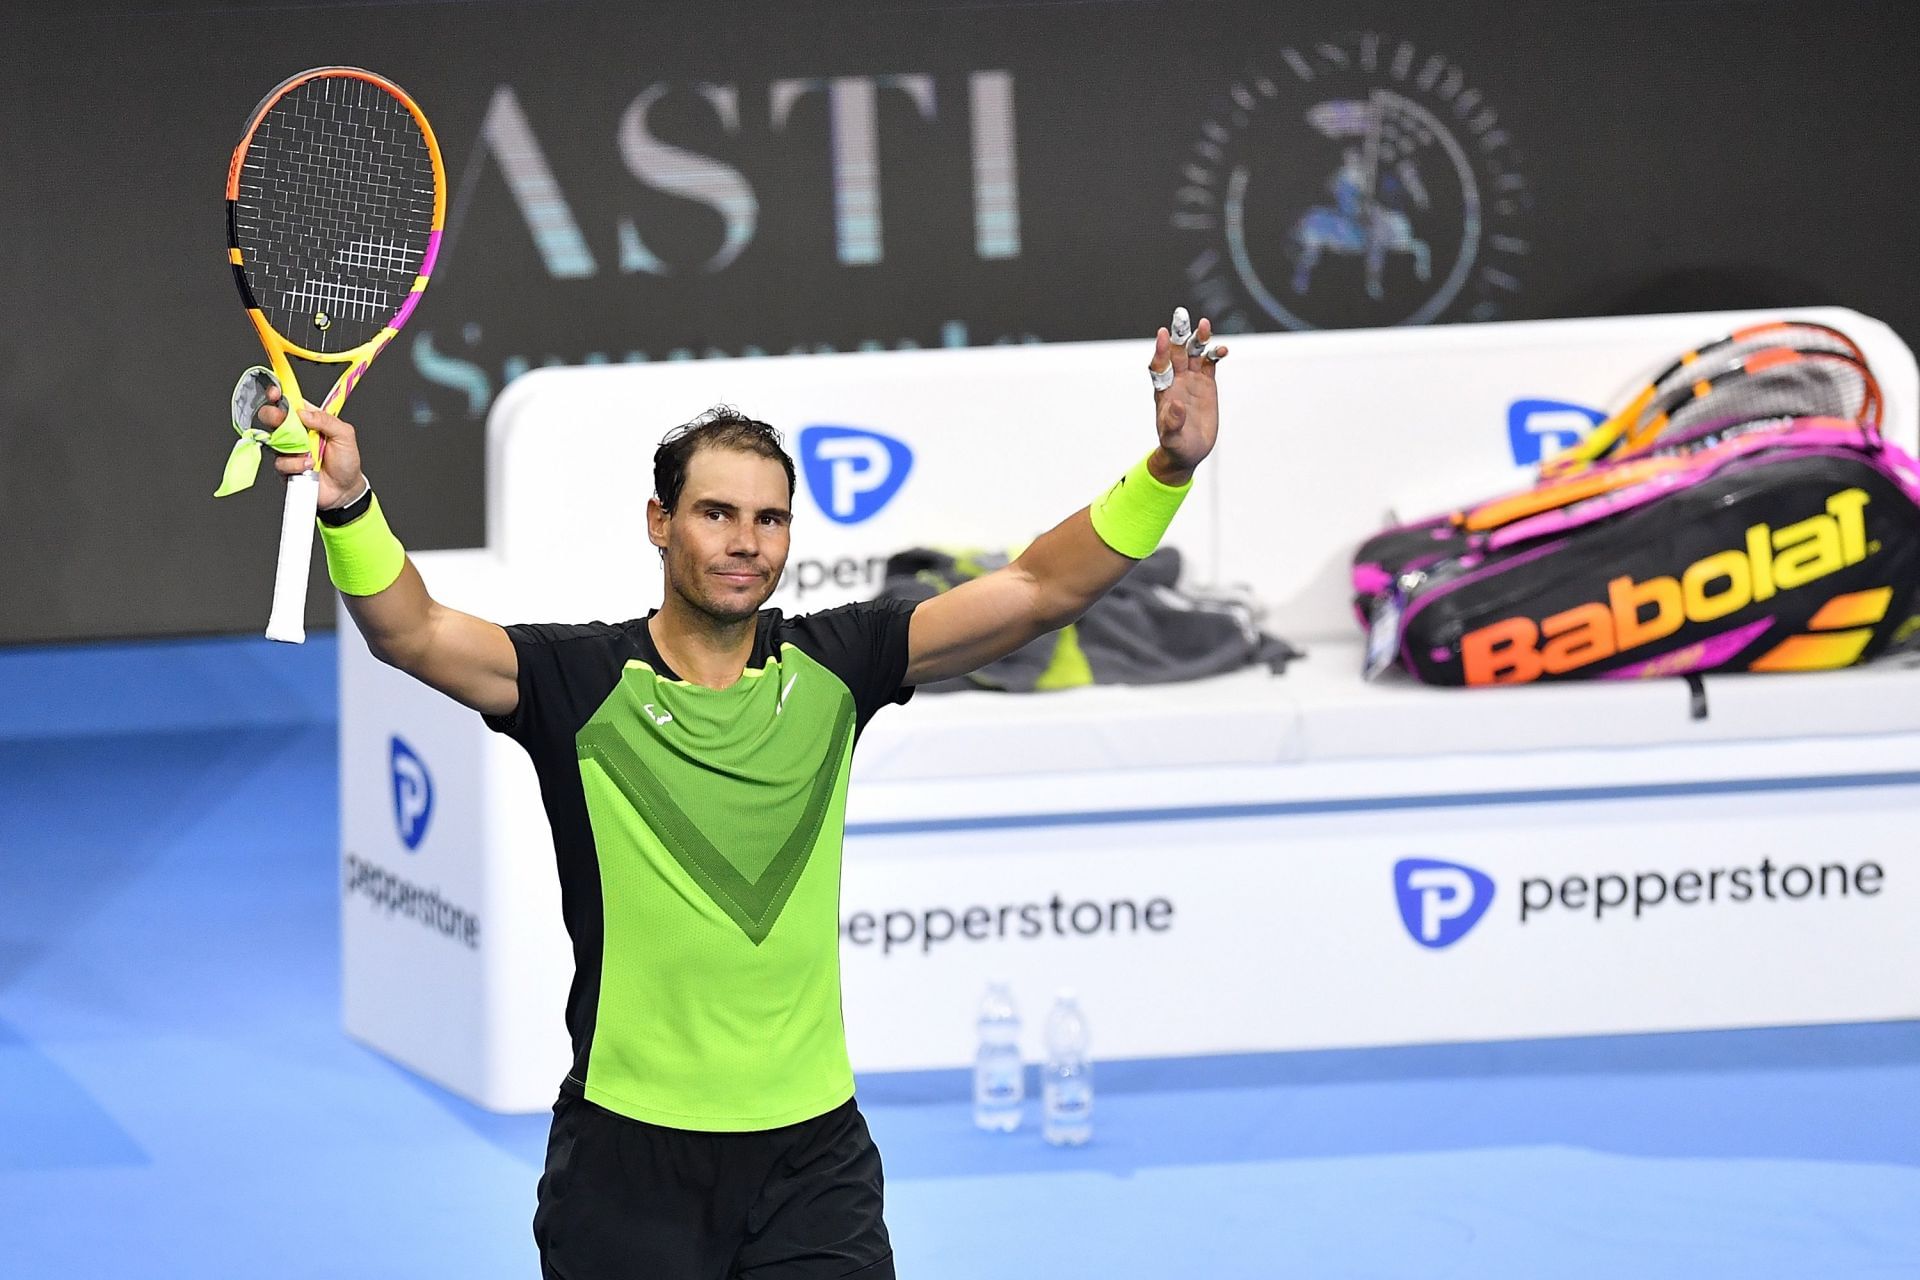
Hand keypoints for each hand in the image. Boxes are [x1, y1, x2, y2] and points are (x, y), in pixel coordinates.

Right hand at [257, 385, 365, 508]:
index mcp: (310, 420)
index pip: (291, 403)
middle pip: (273, 417)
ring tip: (311, 456)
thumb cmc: (346, 461)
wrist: (345, 490)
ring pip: (273, 440)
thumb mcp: (345, 436)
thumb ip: (327, 420)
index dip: (280, 395)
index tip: (275, 393)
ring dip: (292, 448)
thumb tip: (303, 413)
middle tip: (282, 421)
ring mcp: (288, 450)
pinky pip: (280, 462)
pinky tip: (308, 467)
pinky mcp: (285, 468)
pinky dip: (295, 464)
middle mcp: (296, 433)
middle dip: (273, 416)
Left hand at [1147, 311, 1225, 483]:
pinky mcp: (1206, 383)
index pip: (1160, 366)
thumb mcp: (1172, 439)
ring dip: (1198, 339)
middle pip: (1176, 353)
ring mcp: (1191, 380)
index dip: (1160, 351)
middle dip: (1178, 335)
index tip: (1162, 335)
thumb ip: (1172, 422)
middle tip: (1181, 315)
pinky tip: (1222, 350)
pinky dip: (1215, 354)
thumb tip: (1175, 404)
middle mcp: (1176, 381)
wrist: (1189, 451)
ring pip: (1194, 353)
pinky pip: (1210, 364)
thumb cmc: (1176, 446)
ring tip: (1205, 324)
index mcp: (1163, 391)